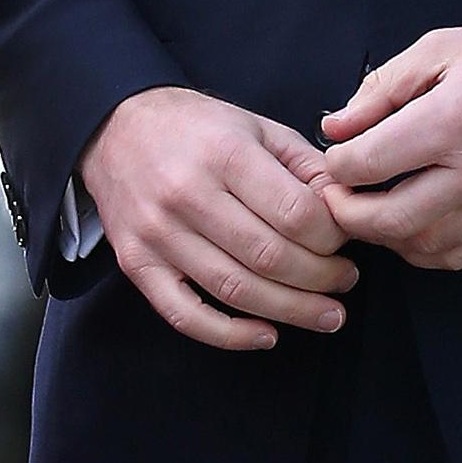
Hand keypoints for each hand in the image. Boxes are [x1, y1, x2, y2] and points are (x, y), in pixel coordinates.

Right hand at [79, 86, 357, 351]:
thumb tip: (346, 207)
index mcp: (224, 153)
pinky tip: (267, 335)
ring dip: (292, 311)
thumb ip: (305, 165)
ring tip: (328, 314)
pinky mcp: (136, 264)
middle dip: (321, 278)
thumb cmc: (196, 128)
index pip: (295, 213)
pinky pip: (185, 315)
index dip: (332, 237)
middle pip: (270, 257)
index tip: (344, 241)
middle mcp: (187, 194)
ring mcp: (158, 234)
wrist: (116, 128)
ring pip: (236, 290)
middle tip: (346, 281)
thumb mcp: (257, 127)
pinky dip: (230, 335)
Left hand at [317, 15, 461, 270]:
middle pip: (388, 220)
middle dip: (346, 214)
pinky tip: (409, 224)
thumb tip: (335, 127)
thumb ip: (383, 89)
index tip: (335, 156)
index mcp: (453, 120)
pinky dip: (421, 249)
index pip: (367, 164)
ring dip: (382, 236)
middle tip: (335, 195)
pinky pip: (456, 256)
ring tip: (370, 209)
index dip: (336, 164)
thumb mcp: (443, 48)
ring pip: (420, 247)